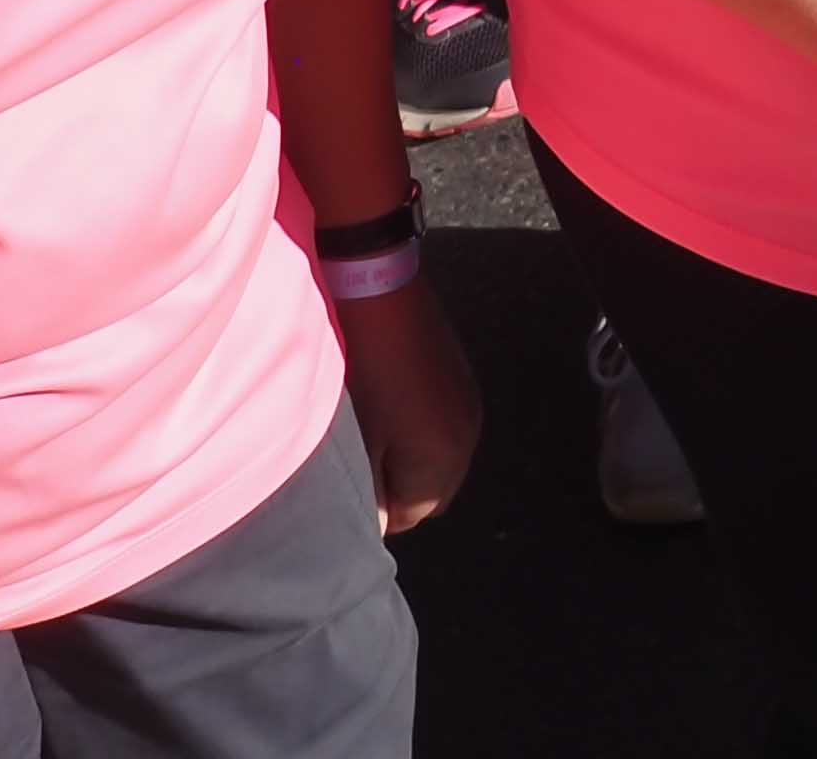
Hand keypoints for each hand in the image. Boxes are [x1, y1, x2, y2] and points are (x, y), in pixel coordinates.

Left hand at [331, 278, 480, 532]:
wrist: (378, 290)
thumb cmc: (363, 369)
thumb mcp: (356, 438)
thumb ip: (367, 491)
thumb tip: (372, 526)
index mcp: (443, 459)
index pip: (409, 517)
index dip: (376, 510)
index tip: (348, 484)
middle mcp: (467, 436)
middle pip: (431, 492)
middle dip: (397, 488)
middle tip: (359, 461)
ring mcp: (468, 404)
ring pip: (437, 459)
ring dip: (409, 457)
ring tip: (373, 430)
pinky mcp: (461, 378)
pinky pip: (443, 426)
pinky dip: (419, 429)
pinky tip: (391, 404)